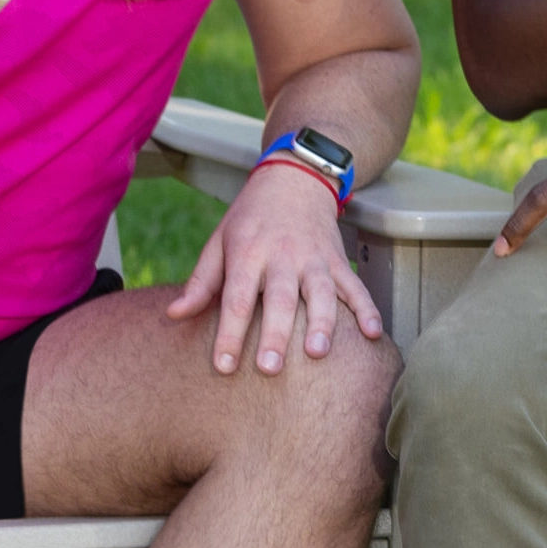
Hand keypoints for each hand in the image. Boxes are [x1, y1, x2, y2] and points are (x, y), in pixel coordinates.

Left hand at [170, 163, 384, 376]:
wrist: (294, 178)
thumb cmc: (250, 219)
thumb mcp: (219, 241)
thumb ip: (201, 282)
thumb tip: (173, 315)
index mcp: (247, 253)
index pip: (235, 298)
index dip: (228, 333)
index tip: (223, 367)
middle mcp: (281, 256)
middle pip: (279, 298)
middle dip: (275, 334)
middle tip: (270, 369)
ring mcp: (314, 258)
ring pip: (320, 292)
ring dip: (322, 323)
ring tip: (318, 353)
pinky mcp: (338, 260)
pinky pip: (355, 286)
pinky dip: (367, 310)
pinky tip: (373, 335)